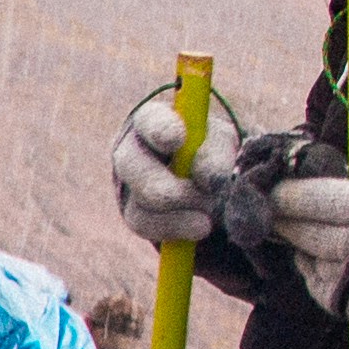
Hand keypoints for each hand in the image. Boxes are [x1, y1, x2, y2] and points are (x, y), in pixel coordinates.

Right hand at [110, 89, 280, 250]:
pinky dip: (175, 228)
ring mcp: (127, 184)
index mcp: (150, 121)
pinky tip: (199, 228)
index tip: (179, 140)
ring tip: (208, 217)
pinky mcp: (133, 214)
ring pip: (139, 200)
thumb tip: (207, 179)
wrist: (202, 179)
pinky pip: (146, 225)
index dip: (161, 130)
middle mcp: (129, 149)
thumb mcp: (220, 143)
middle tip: (201, 195)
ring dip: (178, 212)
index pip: (149, 121)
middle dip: (165, 184)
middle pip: (130, 165)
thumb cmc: (208, 149)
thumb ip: (216, 153)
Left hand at [265, 172, 348, 332]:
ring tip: (309, 231)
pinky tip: (333, 258)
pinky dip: (314, 266)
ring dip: (299, 242)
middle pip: (298, 228)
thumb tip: (312, 170)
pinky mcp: (339, 302)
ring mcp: (343, 277)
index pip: (309, 198)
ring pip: (302, 253)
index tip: (270, 186)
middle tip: (270, 208)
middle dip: (282, 218)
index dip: (287, 193)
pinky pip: (312, 277)